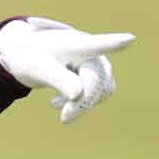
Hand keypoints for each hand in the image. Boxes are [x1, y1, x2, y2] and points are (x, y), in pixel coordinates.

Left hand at [0, 16, 135, 124]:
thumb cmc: (31, 57)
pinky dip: (82, 103)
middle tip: (64, 120)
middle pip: (98, 81)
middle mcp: (93, 52)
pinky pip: (98, 96)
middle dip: (83, 102)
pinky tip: (57, 102)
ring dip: (83, 103)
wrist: (28, 53)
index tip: (130, 39)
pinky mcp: (98, 75)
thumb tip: (79, 95)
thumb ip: (59, 79)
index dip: (114, 43)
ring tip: (55, 103)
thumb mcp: (38, 68)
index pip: (97, 44)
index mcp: (75, 44)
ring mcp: (98, 64)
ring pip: (102, 91)